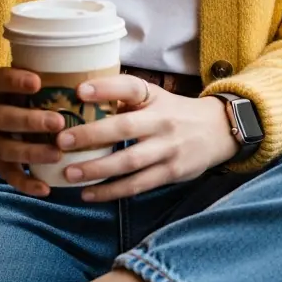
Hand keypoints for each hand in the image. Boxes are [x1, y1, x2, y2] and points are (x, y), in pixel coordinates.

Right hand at [0, 68, 65, 196]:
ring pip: (7, 149)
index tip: (37, 82)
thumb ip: (36, 79)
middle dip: (30, 121)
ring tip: (57, 154)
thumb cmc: (6, 100)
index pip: (0, 81)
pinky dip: (26, 183)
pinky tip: (45, 188)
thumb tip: (82, 70)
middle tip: (58, 122)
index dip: (17, 82)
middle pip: (3, 118)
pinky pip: (9, 176)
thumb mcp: (10, 86)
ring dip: (32, 152)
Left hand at [56, 75, 238, 202]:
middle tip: (62, 141)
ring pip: (129, 162)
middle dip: (92, 135)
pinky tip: (88, 194)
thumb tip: (78, 99)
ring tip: (70, 174)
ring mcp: (168, 149)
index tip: (79, 91)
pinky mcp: (171, 173)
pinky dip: (111, 191)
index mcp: (155, 98)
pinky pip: (137, 185)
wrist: (219, 130)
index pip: (130, 88)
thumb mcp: (156, 97)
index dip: (105, 88)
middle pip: (125, 128)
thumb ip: (125, 99)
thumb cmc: (174, 112)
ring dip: (97, 169)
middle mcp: (162, 122)